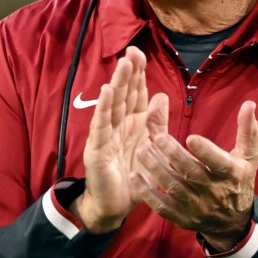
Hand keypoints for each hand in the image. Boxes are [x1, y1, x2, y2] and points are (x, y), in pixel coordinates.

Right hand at [70, 46, 167, 232]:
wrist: (115, 205)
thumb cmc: (133, 175)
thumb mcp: (151, 146)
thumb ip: (157, 123)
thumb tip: (161, 96)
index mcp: (133, 122)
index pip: (136, 93)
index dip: (138, 74)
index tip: (139, 53)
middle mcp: (119, 124)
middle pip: (124, 94)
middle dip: (128, 72)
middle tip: (132, 51)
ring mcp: (106, 135)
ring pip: (113, 104)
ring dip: (118, 83)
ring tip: (122, 64)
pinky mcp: (96, 149)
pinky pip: (101, 126)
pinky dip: (104, 108)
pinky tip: (107, 92)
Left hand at [131, 100, 257, 251]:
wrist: (233, 222)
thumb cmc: (239, 179)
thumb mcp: (248, 156)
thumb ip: (247, 129)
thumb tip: (249, 103)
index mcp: (231, 174)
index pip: (218, 163)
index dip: (205, 152)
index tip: (191, 137)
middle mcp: (214, 193)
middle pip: (192, 174)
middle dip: (174, 156)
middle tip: (157, 138)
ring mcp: (197, 208)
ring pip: (174, 189)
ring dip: (157, 170)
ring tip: (142, 151)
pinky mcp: (182, 218)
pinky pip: (162, 207)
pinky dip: (148, 193)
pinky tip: (134, 177)